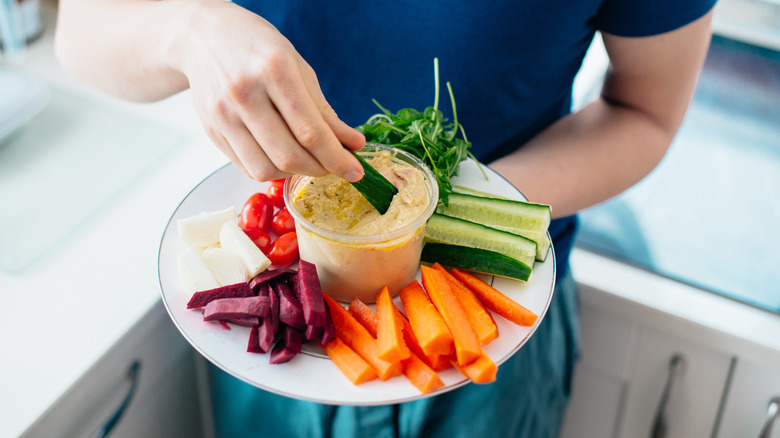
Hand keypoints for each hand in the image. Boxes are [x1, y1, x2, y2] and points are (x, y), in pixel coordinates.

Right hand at [178, 1, 364, 181]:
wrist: (204, 36)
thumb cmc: (257, 49)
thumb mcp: (298, 68)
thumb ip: (325, 110)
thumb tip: (352, 144)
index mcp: (274, 71)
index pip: (311, 131)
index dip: (337, 157)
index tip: (355, 170)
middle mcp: (245, 94)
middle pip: (289, 155)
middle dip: (320, 169)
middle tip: (335, 167)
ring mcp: (224, 115)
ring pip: (266, 168)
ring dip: (295, 173)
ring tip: (308, 160)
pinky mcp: (212, 131)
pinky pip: (247, 166)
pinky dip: (272, 169)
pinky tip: (283, 156)